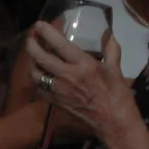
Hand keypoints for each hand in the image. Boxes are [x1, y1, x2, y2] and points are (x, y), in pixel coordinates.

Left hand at [23, 26, 148, 148]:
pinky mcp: (56, 103)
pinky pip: (40, 89)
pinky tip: (42, 76)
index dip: (46, 33)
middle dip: (32, 45)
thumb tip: (108, 34)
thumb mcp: (116, 70)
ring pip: (36, 74)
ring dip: (33, 63)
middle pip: (41, 58)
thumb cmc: (118, 96)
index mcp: (83, 65)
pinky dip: (38, 81)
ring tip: (35, 57)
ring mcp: (59, 91)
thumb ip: (111, 50)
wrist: (113, 123)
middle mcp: (68, 76)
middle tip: (31, 37)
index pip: (60, 44)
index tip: (39, 24)